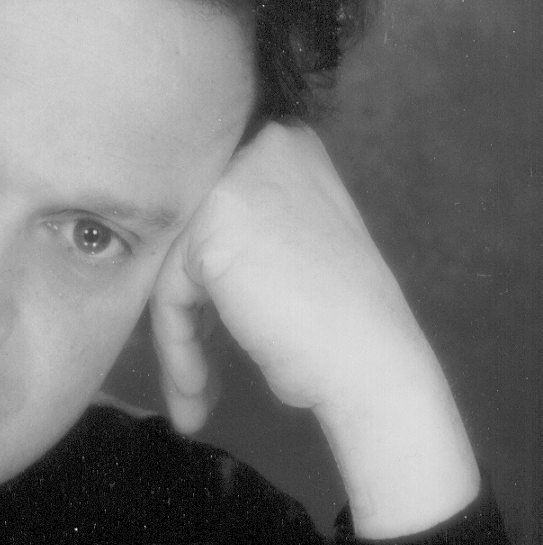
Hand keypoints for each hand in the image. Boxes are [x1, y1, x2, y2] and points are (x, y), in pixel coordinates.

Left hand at [151, 123, 478, 537]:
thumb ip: (240, 233)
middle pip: (185, 238)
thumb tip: (171, 254)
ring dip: (180, 342)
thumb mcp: (293, 248)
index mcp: (289, 146)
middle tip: (192, 381)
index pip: (210, 212)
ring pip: (172, 269)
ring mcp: (237, 181)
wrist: (375, 367)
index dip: (201, 283)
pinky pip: (169, 294)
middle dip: (183, 314)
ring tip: (195, 398)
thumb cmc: (340, 326)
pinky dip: (179, 348)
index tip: (205, 338)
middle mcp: (265, 148)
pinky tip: (198, 388)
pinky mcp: (212, 228)